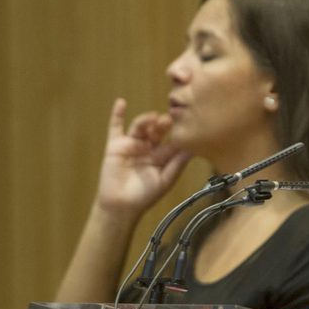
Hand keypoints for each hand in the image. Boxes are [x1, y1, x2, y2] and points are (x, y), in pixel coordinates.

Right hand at [94, 98, 191, 215]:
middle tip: (169, 119)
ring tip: (153, 117)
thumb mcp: (166, 180)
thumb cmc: (145, 196)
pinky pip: (115, 127)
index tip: (187, 123)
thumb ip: (178, 163)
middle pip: (157, 131)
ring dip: (146, 120)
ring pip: (140, 127)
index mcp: (162, 156)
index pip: (172, 141)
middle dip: (163, 125)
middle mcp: (148, 148)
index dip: (178, 133)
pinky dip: (117, 115)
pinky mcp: (116, 145)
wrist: (121, 206)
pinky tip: (121, 102)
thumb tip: (194, 149)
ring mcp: (132, 144)